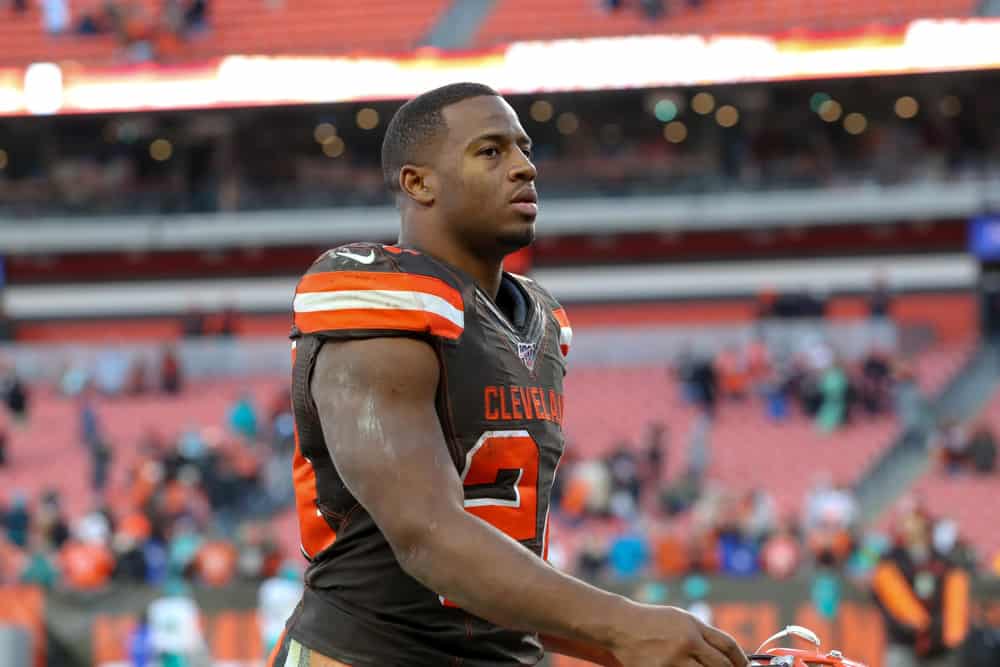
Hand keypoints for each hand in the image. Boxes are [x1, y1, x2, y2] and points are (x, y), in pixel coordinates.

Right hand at [609, 603, 747, 666]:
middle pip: (721, 665)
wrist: (621, 626)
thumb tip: (726, 655)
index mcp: (693, 626)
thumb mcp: (680, 619)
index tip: (744, 666)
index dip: (741, 659)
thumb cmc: (653, 621)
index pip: (727, 645)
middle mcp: (686, 643)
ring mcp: (673, 661)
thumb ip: (702, 634)